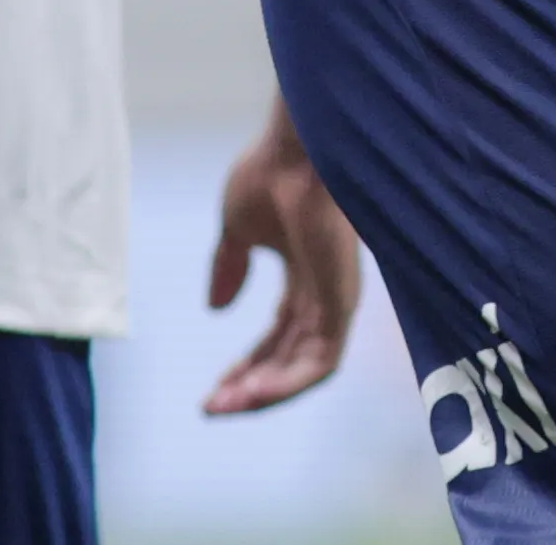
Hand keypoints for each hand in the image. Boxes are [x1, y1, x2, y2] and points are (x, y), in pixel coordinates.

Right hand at [200, 101, 366, 413]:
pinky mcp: (343, 302)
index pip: (278, 336)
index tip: (213, 389)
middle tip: (213, 407)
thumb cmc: (270, 174)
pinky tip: (252, 393)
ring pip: (306, 369)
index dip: (247, 365)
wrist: (295, 149)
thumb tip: (216, 309)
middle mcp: (323, 292)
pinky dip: (287, 383)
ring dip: (265, 393)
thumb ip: (229, 267)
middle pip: (289, 358)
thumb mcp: (237, 228)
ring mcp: (336, 299)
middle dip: (250, 386)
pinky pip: (321, 363)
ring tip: (225, 406)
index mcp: (303, 275)